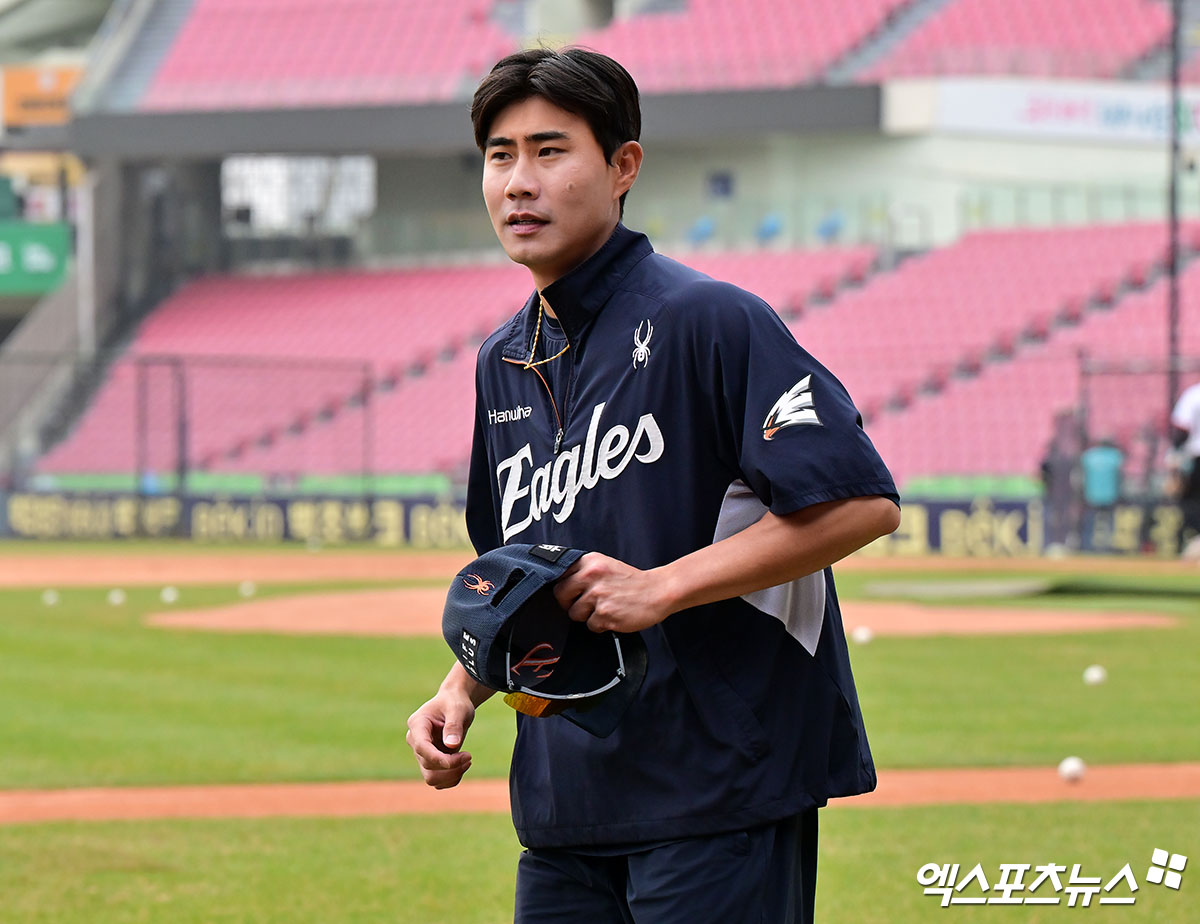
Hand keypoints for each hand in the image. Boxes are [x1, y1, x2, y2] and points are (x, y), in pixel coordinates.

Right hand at [405, 689, 475, 788]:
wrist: (454, 704)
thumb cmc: (455, 703)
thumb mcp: (458, 709)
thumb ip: (454, 726)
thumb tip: (451, 745)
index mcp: (417, 724)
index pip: (422, 748)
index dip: (440, 758)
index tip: (464, 757)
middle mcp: (415, 741)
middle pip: (428, 765)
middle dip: (452, 766)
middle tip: (469, 756)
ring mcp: (421, 753)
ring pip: (431, 777)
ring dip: (451, 776)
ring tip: (467, 762)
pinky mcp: (429, 762)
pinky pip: (437, 781)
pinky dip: (451, 779)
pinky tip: (462, 766)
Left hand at [553, 552, 671, 633]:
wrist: (658, 591)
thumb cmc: (631, 582)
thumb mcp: (605, 565)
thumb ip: (583, 571)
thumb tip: (560, 585)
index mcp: (590, 561)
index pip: (559, 576)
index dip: (565, 588)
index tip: (572, 593)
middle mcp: (591, 576)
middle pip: (560, 595)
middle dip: (570, 603)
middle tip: (586, 604)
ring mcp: (597, 595)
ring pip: (574, 613)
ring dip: (587, 616)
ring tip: (605, 608)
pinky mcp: (605, 614)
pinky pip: (590, 626)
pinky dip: (600, 625)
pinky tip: (613, 616)